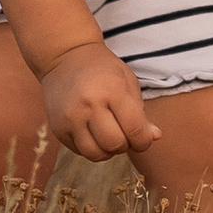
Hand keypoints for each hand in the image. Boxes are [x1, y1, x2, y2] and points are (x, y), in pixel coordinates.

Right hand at [41, 38, 159, 160]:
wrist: (66, 57)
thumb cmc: (103, 70)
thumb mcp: (127, 82)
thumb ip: (141, 113)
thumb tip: (155, 137)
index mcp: (112, 90)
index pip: (135, 130)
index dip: (144, 141)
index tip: (143, 138)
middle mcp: (89, 105)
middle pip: (115, 145)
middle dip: (125, 145)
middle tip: (124, 133)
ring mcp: (71, 118)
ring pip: (96, 154)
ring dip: (108, 150)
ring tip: (109, 135)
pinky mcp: (58, 128)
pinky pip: (80, 151)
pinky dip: (92, 148)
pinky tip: (94, 133)